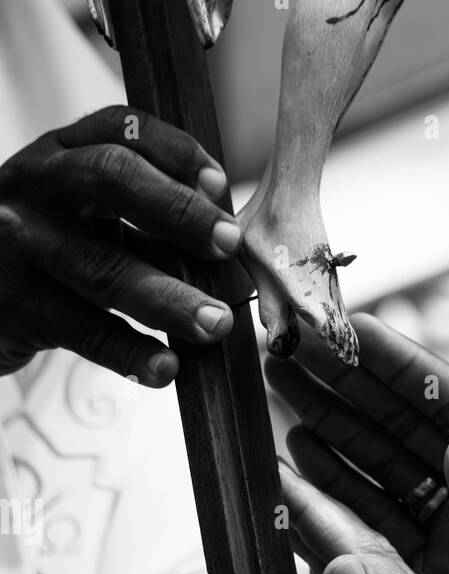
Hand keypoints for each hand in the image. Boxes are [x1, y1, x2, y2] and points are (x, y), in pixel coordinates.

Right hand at [0, 107, 242, 383]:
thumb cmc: (46, 254)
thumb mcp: (82, 216)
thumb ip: (143, 222)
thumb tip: (227, 257)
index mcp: (61, 153)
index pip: (120, 129)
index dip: (174, 151)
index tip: (219, 184)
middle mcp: (36, 185)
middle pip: (111, 180)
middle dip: (179, 211)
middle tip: (229, 246)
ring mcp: (20, 243)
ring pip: (102, 268)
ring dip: (169, 298)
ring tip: (216, 323)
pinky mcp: (15, 304)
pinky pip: (83, 330)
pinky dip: (130, 353)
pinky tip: (167, 369)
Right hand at [266, 316, 448, 573]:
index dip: (403, 367)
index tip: (350, 327)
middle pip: (411, 435)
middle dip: (352, 393)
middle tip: (293, 356)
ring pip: (389, 481)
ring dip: (339, 444)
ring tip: (286, 406)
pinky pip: (382, 539)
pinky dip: (341, 511)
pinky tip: (303, 484)